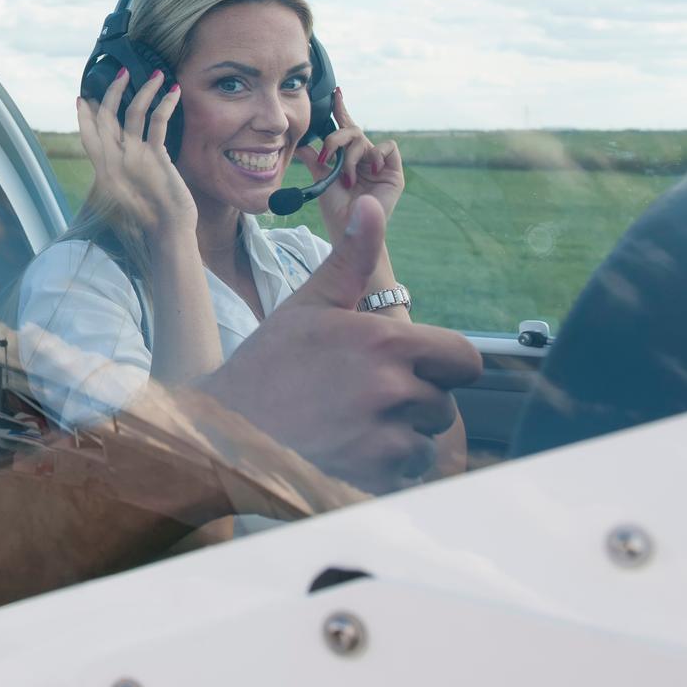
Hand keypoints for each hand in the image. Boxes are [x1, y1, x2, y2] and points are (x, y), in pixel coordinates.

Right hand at [78, 69, 196, 246]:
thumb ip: (118, 178)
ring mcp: (134, 157)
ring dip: (143, 89)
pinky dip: (166, 103)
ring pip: (133, 112)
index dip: (84, 116)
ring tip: (154, 73)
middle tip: (120, 73)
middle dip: (112, 91)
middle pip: (107, 117)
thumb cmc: (147, 220)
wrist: (165, 232)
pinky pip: (158, 121)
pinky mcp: (156, 156)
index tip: (82, 98)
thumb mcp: (123, 198)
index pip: (88, 136)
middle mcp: (114, 161)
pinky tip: (174, 91)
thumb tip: (118, 163)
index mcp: (103, 171)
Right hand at [203, 195, 481, 493]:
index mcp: (385, 343)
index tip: (416, 369)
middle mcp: (394, 391)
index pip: (465, 360)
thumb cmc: (266, 368)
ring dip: (402, 441)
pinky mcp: (376, 482)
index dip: (444, 365)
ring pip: (428, 445)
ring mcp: (387, 442)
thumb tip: (372, 204)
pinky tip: (346, 456)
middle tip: (365, 401)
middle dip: (415, 404)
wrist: (221, 435)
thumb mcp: (308, 306)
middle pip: (445, 404)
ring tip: (351, 430)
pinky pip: (408, 478)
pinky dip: (386, 473)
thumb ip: (351, 259)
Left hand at [300, 87, 402, 238]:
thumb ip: (315, 160)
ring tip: (346, 179)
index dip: (341, 109)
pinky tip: (370, 172)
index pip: (343, 127)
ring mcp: (378, 163)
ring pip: (363, 139)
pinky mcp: (394, 171)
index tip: (336, 91)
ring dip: (350, 158)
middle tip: (327, 158)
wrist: (348, 228)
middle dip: (335, 139)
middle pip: (351, 130)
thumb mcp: (321, 180)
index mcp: (346, 155)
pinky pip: (388, 146)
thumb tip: (301, 143)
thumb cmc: (335, 208)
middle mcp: (363, 156)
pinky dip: (376, 155)